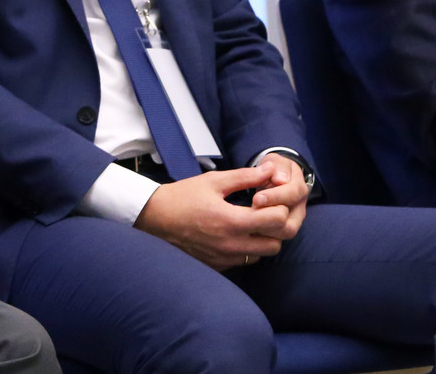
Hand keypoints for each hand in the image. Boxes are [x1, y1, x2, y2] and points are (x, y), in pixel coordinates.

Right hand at [133, 163, 295, 270]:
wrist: (156, 218)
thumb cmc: (183, 196)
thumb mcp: (214, 181)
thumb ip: (245, 177)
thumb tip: (270, 170)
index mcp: (231, 221)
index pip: (276, 221)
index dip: (279, 207)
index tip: (269, 198)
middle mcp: (230, 245)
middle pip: (275, 244)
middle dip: (276, 227)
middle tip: (266, 211)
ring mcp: (224, 259)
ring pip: (261, 255)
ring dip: (263, 240)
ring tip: (252, 222)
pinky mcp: (217, 266)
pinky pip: (244, 260)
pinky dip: (247, 249)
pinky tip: (236, 233)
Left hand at [249, 153, 308, 238]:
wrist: (273, 179)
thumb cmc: (271, 169)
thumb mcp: (273, 161)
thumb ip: (277, 167)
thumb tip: (280, 180)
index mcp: (299, 187)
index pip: (292, 194)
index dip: (275, 197)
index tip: (256, 198)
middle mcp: (300, 207)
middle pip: (291, 222)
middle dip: (269, 218)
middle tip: (251, 212)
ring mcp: (294, 221)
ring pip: (285, 234)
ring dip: (266, 229)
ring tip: (248, 220)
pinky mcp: (283, 231)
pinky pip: (276, 240)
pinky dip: (262, 236)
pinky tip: (248, 228)